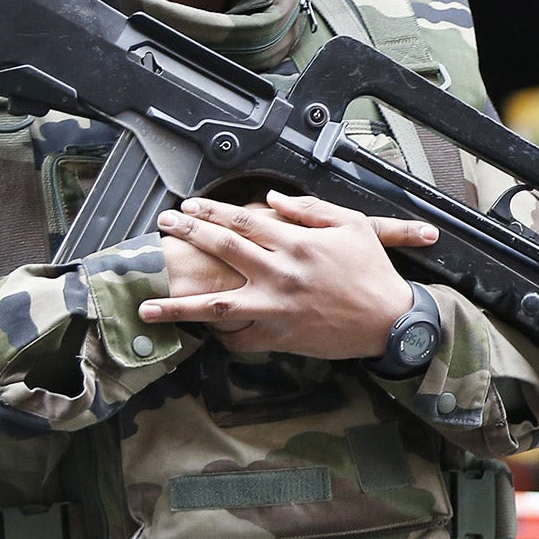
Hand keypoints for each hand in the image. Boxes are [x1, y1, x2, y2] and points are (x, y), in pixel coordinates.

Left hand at [140, 192, 438, 359]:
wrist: (389, 322)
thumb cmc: (374, 273)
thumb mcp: (352, 227)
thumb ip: (309, 209)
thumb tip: (272, 199)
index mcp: (296, 243)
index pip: (242, 220)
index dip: (211, 210)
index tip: (189, 206)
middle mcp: (279, 273)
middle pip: (221, 249)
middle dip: (188, 234)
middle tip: (164, 226)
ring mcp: (275, 307)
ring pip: (214, 307)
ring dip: (177, 307)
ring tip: (148, 306)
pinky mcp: (279, 336)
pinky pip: (239, 338)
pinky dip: (219, 337)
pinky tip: (200, 334)